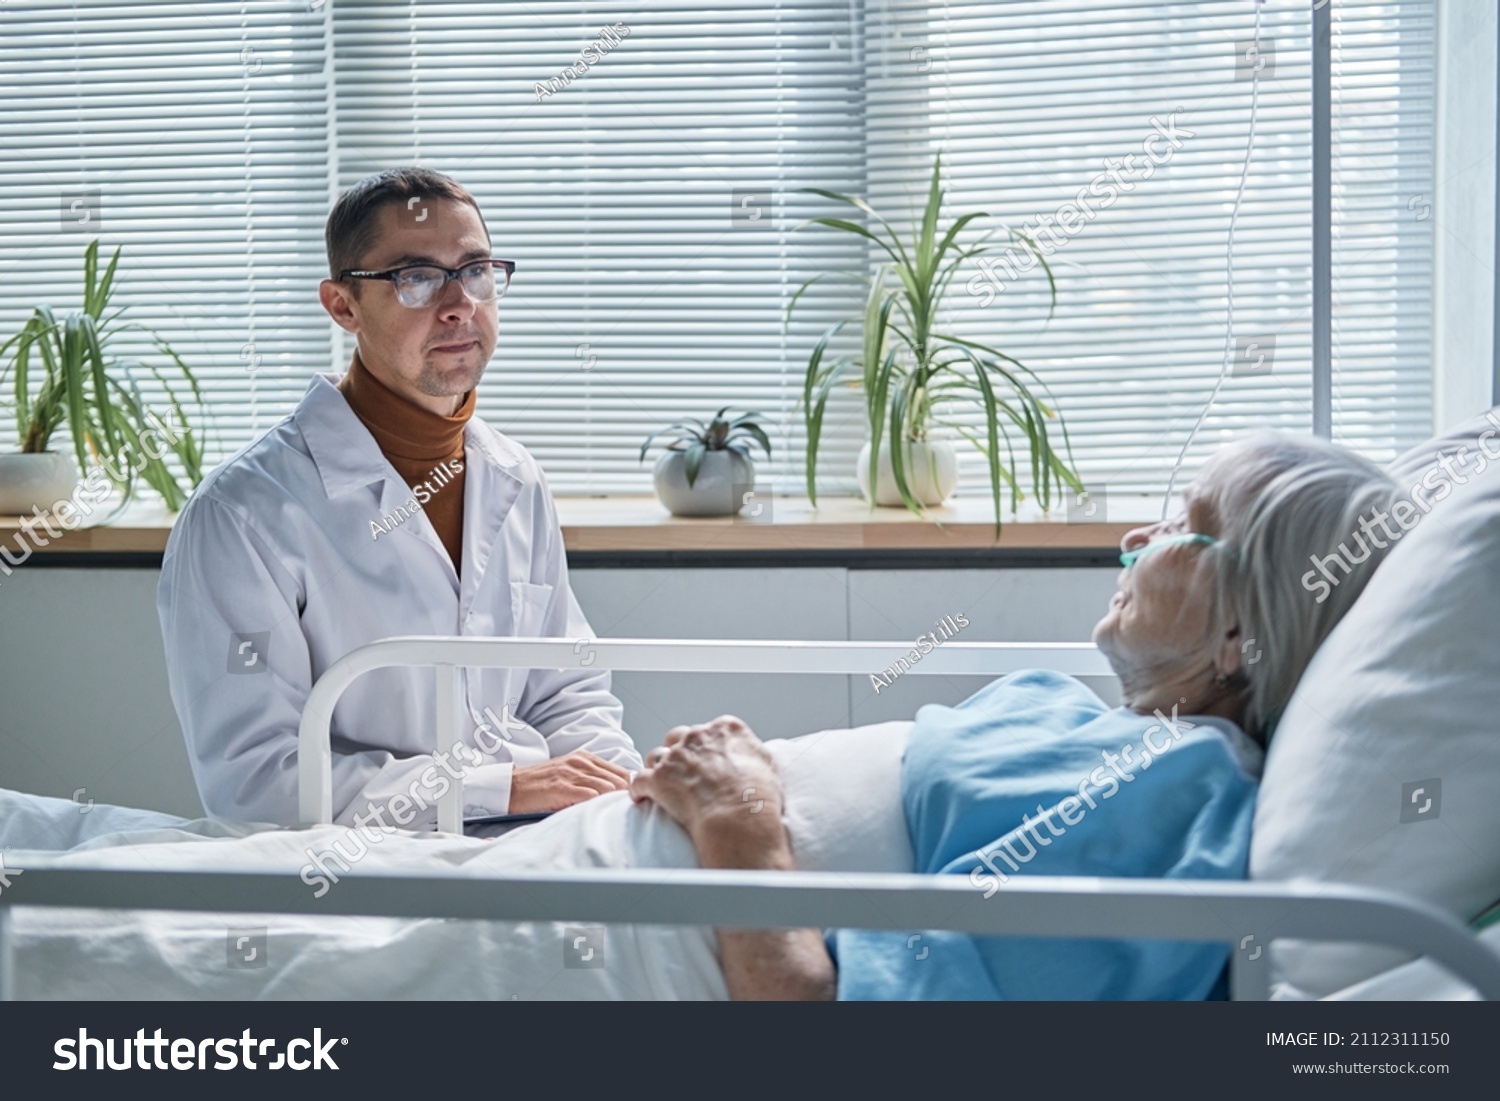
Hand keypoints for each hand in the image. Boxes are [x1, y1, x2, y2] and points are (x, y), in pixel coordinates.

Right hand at [508, 750, 631, 812]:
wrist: (512, 787)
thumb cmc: (542, 784)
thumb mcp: (569, 773)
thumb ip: (591, 778)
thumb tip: (617, 794)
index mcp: (585, 758)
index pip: (622, 773)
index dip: (628, 789)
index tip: (626, 803)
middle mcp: (580, 762)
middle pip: (619, 781)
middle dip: (623, 797)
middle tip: (621, 812)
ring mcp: (571, 774)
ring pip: (608, 788)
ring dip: (611, 803)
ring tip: (610, 815)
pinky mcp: (562, 787)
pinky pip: (591, 796)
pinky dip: (596, 806)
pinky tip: (595, 813)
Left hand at [629, 716, 784, 843]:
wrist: (739, 818)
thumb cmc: (758, 795)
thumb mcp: (767, 763)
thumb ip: (751, 751)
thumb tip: (747, 753)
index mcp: (725, 729)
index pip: (709, 730)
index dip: (707, 747)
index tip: (709, 760)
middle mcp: (698, 736)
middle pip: (679, 737)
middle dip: (680, 753)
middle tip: (686, 772)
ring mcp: (675, 756)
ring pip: (657, 755)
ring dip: (659, 768)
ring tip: (664, 784)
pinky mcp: (658, 779)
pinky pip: (640, 780)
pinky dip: (639, 789)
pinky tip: (642, 798)